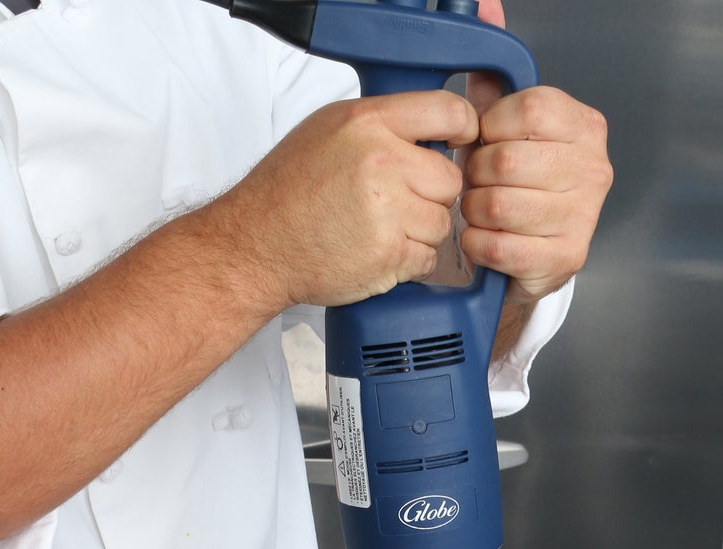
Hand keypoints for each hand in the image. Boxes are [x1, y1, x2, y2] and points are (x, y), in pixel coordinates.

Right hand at [209, 91, 480, 312]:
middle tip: (400, 202)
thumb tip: (427, 129)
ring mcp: (388, 212)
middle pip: (450, 178)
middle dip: (432, 194)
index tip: (462, 141)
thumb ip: (380, 124)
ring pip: (442, 222)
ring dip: (420, 231)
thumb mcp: (328, 129)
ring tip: (381, 229)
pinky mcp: (390, 255)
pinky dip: (410, 261)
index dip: (464, 128)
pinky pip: (428, 258)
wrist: (258, 245)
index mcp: (368, 122)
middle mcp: (382, 162)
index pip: (447, 112)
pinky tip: (378, 251)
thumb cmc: (288, 190)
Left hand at [461, 0, 611, 305]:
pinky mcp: (565, 258)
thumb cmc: (518, 185)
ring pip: (498, 205)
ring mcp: (583, 216)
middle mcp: (593, 168)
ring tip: (479, 210)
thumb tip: (484, 5)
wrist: (534, 257)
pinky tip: (483, 239)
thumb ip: (495, 73)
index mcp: (584, 126)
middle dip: (476, 173)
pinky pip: (498, 246)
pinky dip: (477, 244)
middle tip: (476, 181)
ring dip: (473, 211)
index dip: (492, 126)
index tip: (485, 138)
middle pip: (508, 161)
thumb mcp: (507, 124)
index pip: (530, 110)